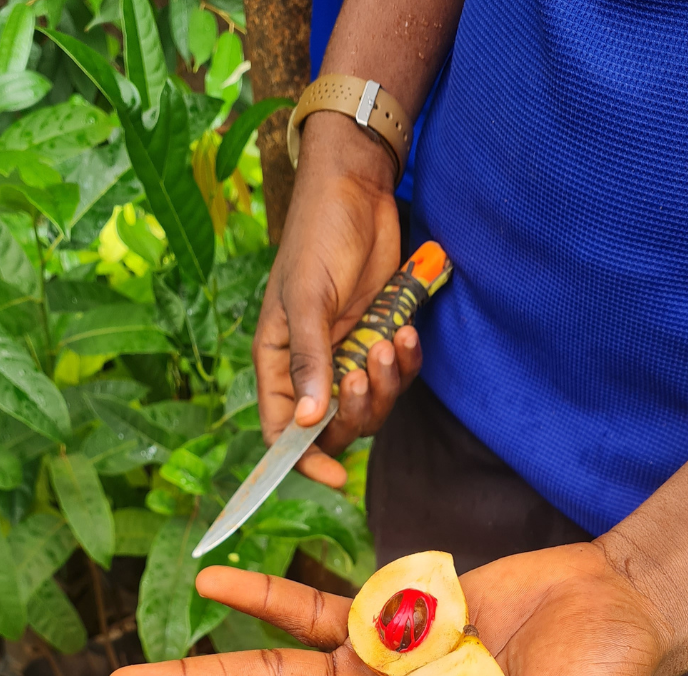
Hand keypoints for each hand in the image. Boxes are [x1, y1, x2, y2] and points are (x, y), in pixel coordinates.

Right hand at [253, 114, 422, 487]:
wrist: (359, 188)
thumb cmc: (319, 236)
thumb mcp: (308, 298)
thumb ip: (309, 361)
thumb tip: (305, 422)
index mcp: (279, 361)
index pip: (283, 431)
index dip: (305, 459)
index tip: (332, 475)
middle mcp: (313, 366)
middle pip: (335, 425)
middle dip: (358, 408)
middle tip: (367, 368)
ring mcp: (349, 354)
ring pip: (373, 404)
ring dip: (387, 383)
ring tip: (391, 339)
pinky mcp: (381, 337)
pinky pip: (399, 374)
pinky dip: (408, 361)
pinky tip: (408, 329)